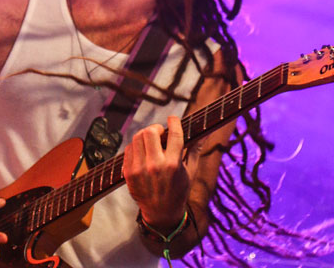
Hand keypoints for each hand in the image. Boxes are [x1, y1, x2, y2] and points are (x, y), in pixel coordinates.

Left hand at [123, 115, 193, 231]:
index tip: (173, 118)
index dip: (174, 121)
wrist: (161, 214)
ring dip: (146, 136)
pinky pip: (129, 148)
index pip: (174, 134)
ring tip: (152, 142)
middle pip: (151, 131)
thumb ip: (195, 149)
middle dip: (157, 128)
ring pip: (138, 137)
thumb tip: (204, 131)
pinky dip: (136, 146)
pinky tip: (143, 152)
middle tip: (161, 133)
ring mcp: (139, 169)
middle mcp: (155, 166)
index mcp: (173, 165)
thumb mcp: (190, 172)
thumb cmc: (179, 191)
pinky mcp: (128, 173)